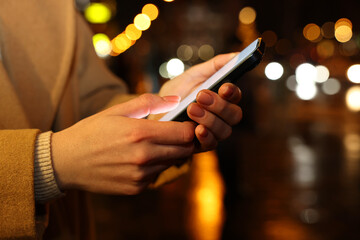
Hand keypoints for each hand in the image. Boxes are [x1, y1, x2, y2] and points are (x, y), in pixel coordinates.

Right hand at [52, 94, 195, 194]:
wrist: (66, 163)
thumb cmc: (91, 132)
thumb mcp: (117, 111)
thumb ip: (148, 102)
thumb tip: (175, 100)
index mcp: (140, 133)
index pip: (185, 133)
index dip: (189, 127)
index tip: (186, 123)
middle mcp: (144, 157)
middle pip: (184, 150)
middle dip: (184, 141)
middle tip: (174, 134)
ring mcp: (140, 175)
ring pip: (171, 163)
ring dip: (169, 153)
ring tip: (152, 145)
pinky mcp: (136, 188)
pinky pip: (156, 175)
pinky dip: (154, 166)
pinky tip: (138, 159)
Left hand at [159, 53, 242, 151]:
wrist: (155, 113)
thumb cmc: (176, 94)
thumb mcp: (192, 75)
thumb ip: (215, 65)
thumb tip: (237, 55)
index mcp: (221, 98)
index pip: (235, 96)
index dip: (232, 92)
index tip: (224, 87)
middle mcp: (222, 116)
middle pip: (234, 114)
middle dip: (219, 105)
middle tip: (200, 96)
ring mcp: (213, 131)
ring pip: (224, 130)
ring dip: (210, 119)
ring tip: (191, 109)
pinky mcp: (202, 144)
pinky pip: (212, 144)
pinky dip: (206, 136)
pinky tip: (197, 129)